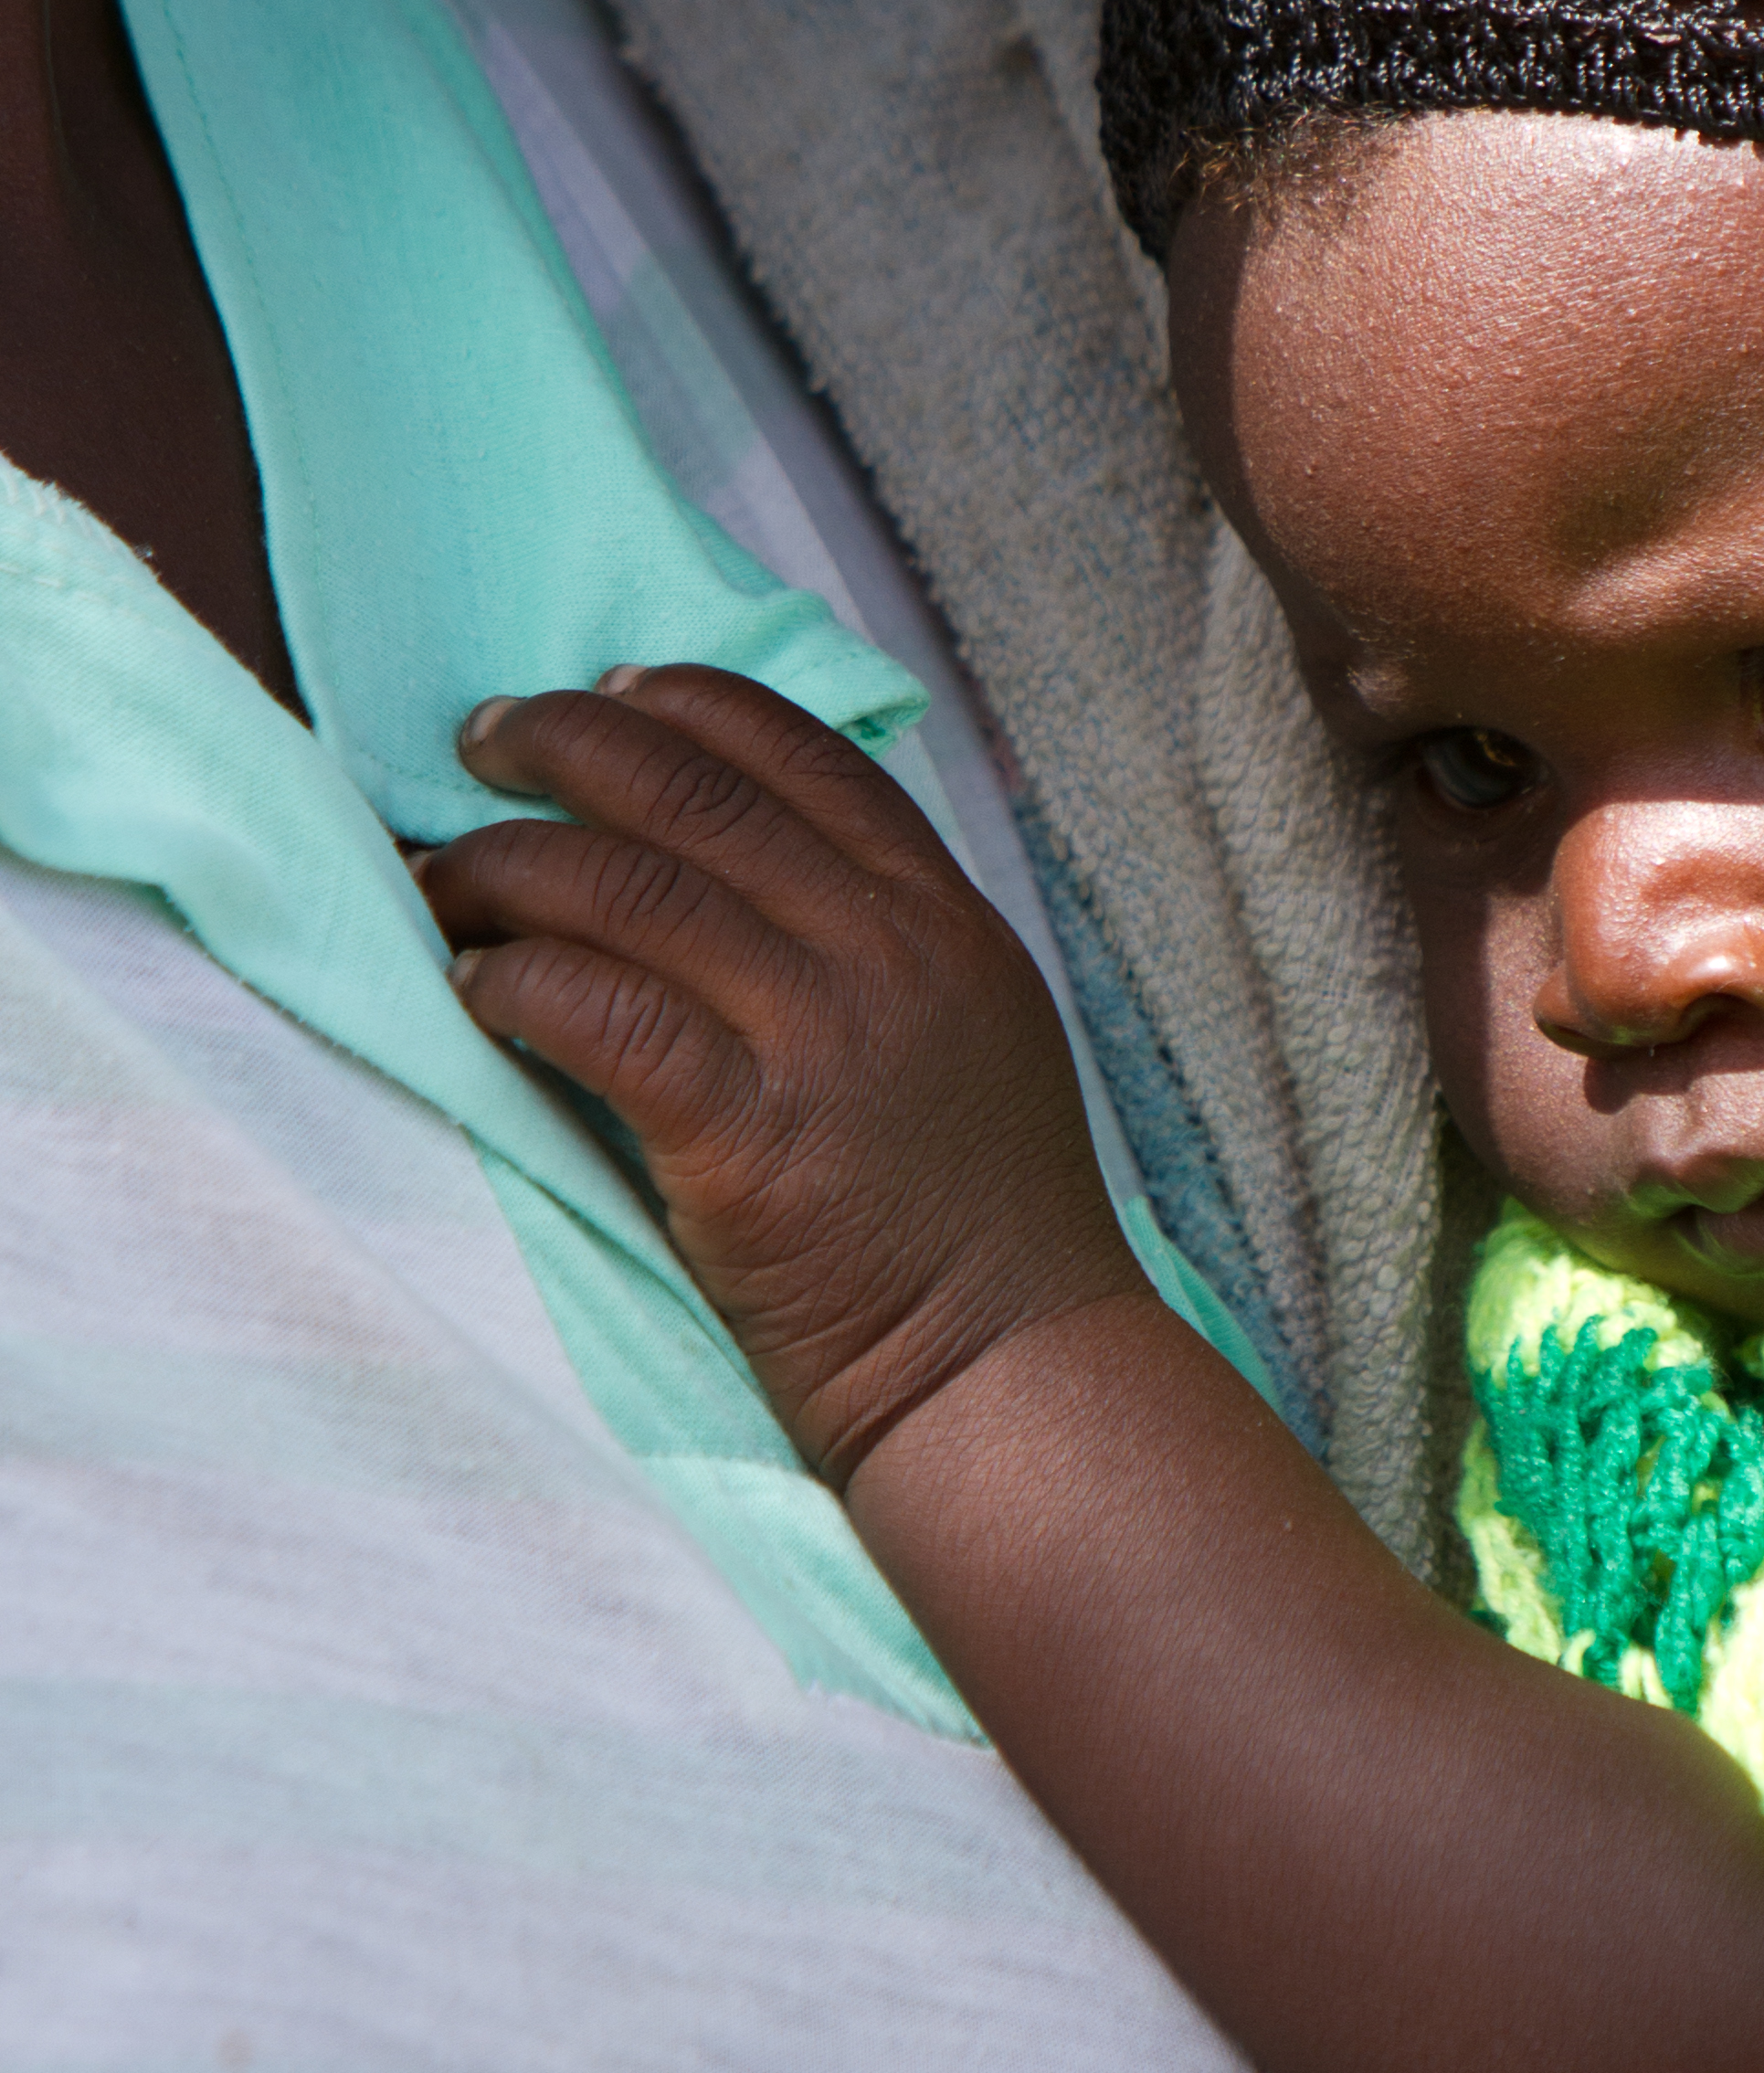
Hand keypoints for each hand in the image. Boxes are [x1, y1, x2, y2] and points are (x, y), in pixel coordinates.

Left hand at [422, 667, 1138, 1481]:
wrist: (1012, 1380)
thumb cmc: (977, 1233)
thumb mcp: (971, 1041)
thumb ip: (879, 948)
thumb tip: (735, 875)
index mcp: (944, 922)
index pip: (804, 755)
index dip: (686, 705)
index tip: (603, 691)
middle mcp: (887, 956)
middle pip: (697, 794)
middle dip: (567, 744)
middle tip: (481, 745)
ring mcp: (822, 1042)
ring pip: (629, 886)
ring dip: (506, 864)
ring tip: (442, 880)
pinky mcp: (748, 1139)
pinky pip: (598, 1011)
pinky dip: (516, 981)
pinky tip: (474, 990)